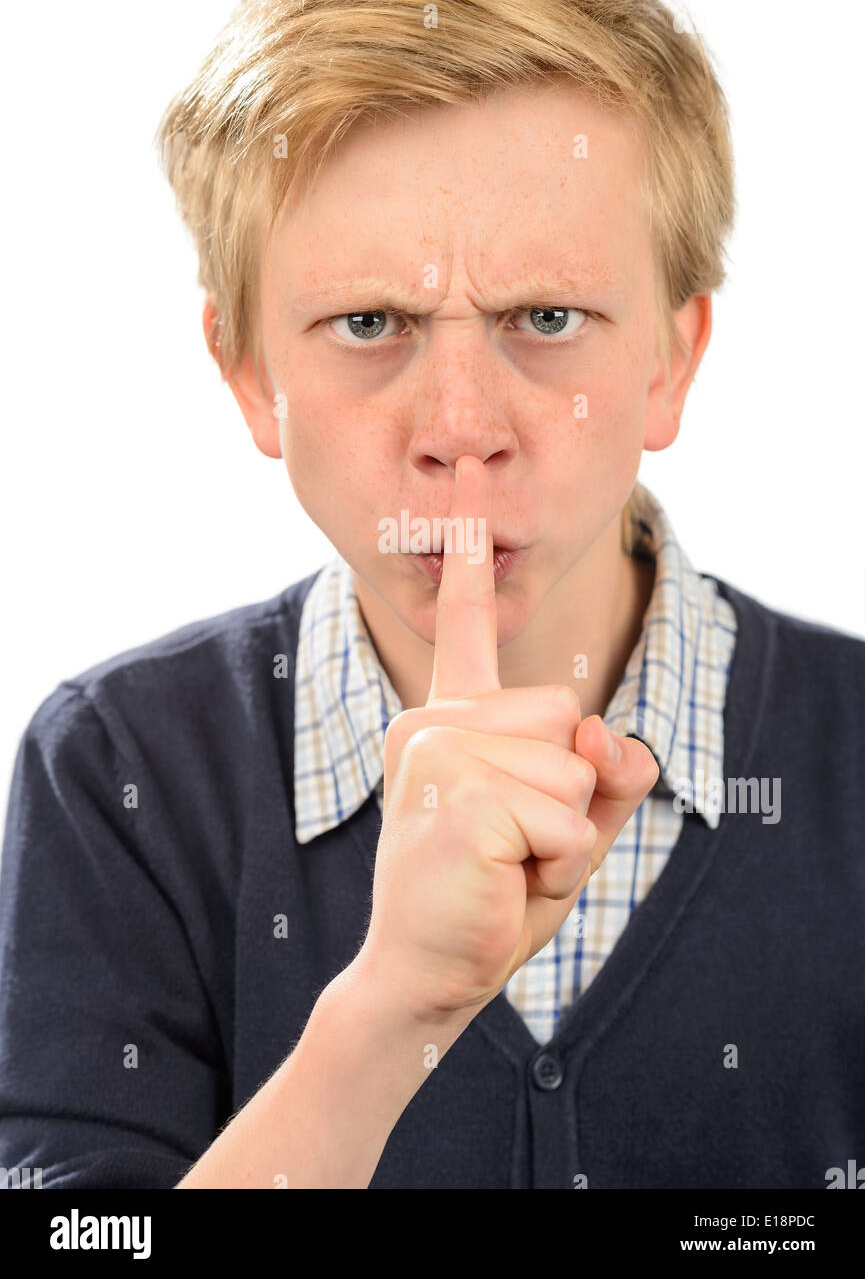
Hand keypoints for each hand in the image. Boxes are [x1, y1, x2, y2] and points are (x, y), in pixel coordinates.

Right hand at [358, 455, 658, 1020]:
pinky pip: (569, 818)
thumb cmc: (486, 897)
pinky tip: (499, 880)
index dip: (471, 559)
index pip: (467, 627)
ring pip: (574, 769)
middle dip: (567, 794)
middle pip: (569, 715)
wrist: (422, 975)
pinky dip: (558, 865)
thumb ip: (603, 773)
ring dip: (563, 837)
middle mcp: (432, 720)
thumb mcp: (565, 826)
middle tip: (508, 847)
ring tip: (502, 866)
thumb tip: (612, 738)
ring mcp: (439, 750)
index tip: (466, 486)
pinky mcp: (459, 792)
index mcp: (447, 718)